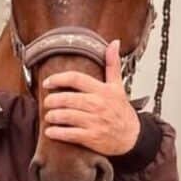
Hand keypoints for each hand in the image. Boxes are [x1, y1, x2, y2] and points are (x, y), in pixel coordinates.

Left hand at [42, 40, 140, 155]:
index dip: (58, 79)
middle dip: (52, 100)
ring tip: (48, 116)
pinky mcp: (92, 137)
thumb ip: (112, 64)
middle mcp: (97, 104)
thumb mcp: (118, 86)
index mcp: (102, 90)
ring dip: (53, 115)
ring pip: (66, 116)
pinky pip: (70, 134)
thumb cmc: (122, 112)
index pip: (76, 79)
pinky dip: (57, 133)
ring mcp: (94, 122)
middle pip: (68, 98)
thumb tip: (114, 43)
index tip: (48, 82)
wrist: (133, 137)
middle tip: (47, 101)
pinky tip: (50, 131)